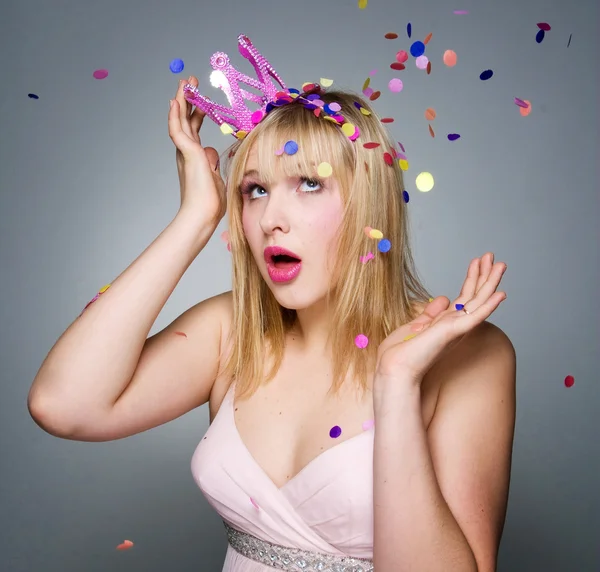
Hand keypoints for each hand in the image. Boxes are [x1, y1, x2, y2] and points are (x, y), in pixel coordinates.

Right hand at [169, 76, 226, 225]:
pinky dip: (175, 115)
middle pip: (186, 120)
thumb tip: (213, 153)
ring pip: (180, 120)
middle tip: (190, 82)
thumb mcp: (216, 176)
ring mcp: (186, 152)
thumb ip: (213, 163)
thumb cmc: (210, 202)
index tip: (199, 101)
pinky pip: (177, 130)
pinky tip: (175, 101)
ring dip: (182, 100)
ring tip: (185, 82)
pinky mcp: (188, 153)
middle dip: (189, 100)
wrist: (203, 214)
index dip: (196, 114)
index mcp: (195, 157)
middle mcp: (187, 152)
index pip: (195, 130)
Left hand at [374, 252, 507, 389]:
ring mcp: (455, 329)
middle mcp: (454, 326)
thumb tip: (442, 298)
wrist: (393, 369)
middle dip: (484, 275)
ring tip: (501, 264)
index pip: (463, 297)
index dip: (471, 278)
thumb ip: (430, 313)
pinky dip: (488, 305)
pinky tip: (501, 294)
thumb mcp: (415, 325)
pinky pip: (474, 316)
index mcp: (445, 324)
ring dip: (490, 282)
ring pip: (478, 301)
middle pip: (474, 296)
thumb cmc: (400, 354)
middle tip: (494, 256)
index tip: (478, 261)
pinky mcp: (452, 332)